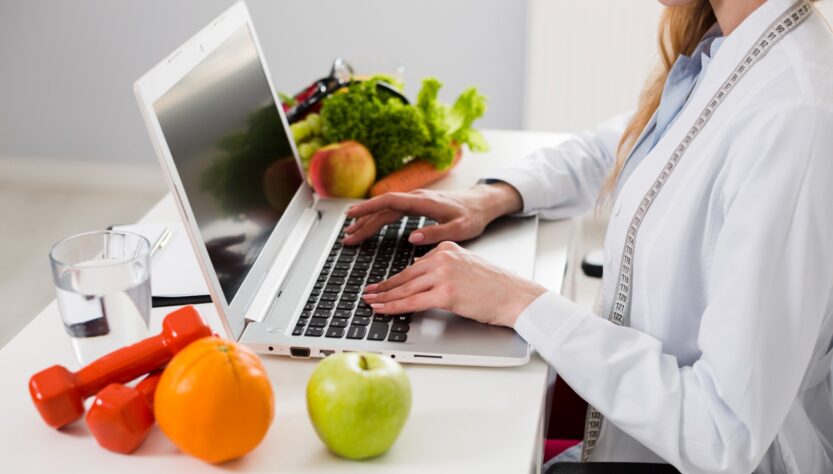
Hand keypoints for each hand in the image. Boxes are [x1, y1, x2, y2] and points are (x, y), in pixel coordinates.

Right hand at [342, 183, 522, 245]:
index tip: (352, 216)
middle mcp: (416, 198)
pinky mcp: (417, 205)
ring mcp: (415, 200)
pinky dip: (378, 218)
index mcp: (424, 202)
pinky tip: (369, 225)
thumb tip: (412, 238)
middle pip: (382, 208)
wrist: (483, 203)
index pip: (389, 201)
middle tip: (347, 237)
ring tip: (351, 234)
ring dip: (367, 221)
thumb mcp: (459, 229)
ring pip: (385, 209)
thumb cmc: (473, 216)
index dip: (369, 208)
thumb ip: (436, 234)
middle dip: (363, 221)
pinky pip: (392, 210)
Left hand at [362, 241, 546, 326]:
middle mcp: (443, 257)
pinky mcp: (445, 293)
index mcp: (447, 247)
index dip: (395, 278)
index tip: (382, 284)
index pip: (414, 265)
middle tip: (368, 293)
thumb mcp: (467, 266)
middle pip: (405, 276)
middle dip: (383, 287)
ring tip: (370, 303)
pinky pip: (412, 302)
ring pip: (405, 288)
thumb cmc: (497, 287)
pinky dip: (394, 307)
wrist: (516, 296)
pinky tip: (383, 310)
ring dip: (384, 297)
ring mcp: (443, 274)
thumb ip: (445, 268)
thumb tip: (422, 278)